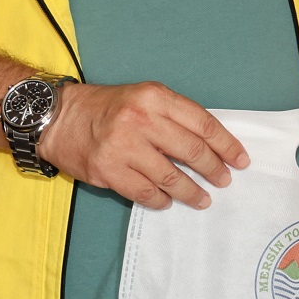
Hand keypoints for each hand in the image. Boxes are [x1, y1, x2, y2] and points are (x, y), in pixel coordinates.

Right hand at [35, 81, 248, 208]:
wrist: (58, 118)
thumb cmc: (106, 107)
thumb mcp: (143, 96)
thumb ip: (173, 115)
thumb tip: (210, 144)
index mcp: (154, 96)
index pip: (202, 123)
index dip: (226, 144)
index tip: (240, 159)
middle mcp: (140, 120)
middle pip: (191, 151)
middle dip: (214, 169)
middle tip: (224, 181)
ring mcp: (123, 147)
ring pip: (171, 176)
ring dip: (192, 192)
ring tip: (203, 199)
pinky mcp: (108, 170)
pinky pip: (145, 192)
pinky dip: (161, 200)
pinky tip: (168, 201)